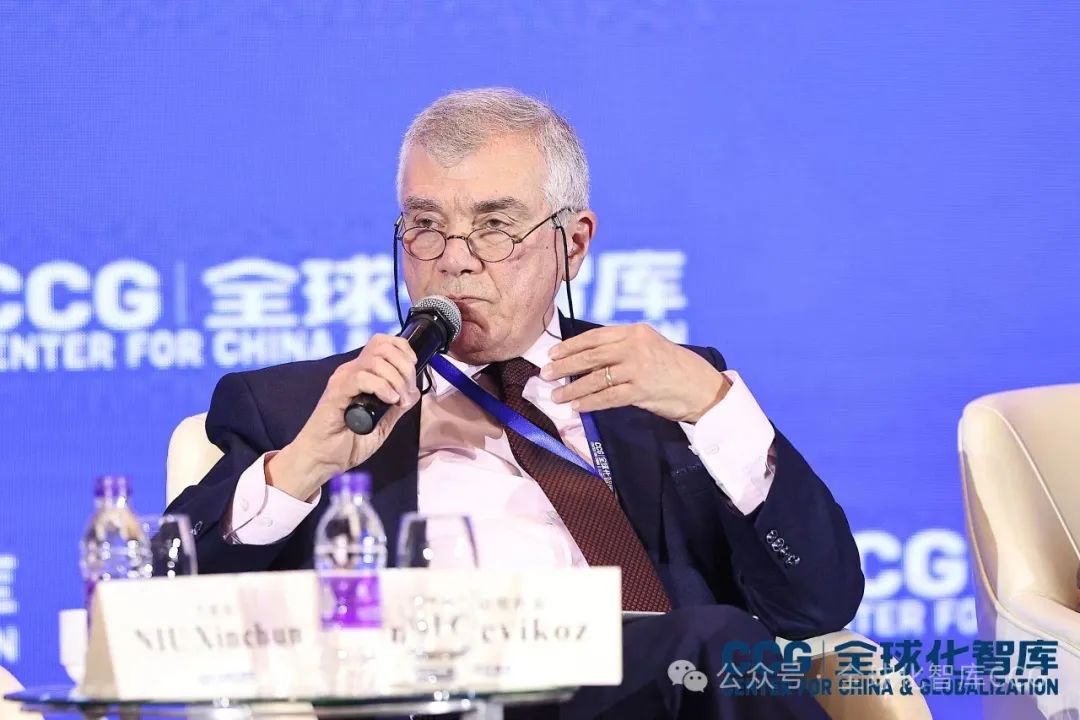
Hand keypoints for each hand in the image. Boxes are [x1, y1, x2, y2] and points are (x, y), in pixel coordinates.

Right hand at [268, 335, 420, 500]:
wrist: (323, 460)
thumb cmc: (347, 444)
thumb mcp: (383, 423)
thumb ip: (397, 406)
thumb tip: (413, 392)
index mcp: (361, 374)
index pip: (383, 343)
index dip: (403, 350)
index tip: (413, 369)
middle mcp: (351, 371)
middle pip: (382, 346)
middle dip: (404, 366)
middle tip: (406, 392)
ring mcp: (343, 380)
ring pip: (375, 360)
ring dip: (396, 379)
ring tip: (397, 400)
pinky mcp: (336, 392)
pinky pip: (362, 377)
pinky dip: (381, 386)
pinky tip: (388, 400)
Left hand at [542, 323, 730, 422]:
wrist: (702, 387)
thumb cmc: (674, 367)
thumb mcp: (650, 346)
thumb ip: (622, 347)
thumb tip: (587, 357)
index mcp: (635, 332)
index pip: (594, 336)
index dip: (570, 346)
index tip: (553, 354)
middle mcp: (634, 347)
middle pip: (590, 356)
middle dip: (564, 366)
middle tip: (545, 374)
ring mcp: (637, 369)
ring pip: (595, 379)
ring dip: (572, 389)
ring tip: (556, 395)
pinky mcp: (640, 391)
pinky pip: (607, 397)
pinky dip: (589, 403)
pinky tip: (577, 407)